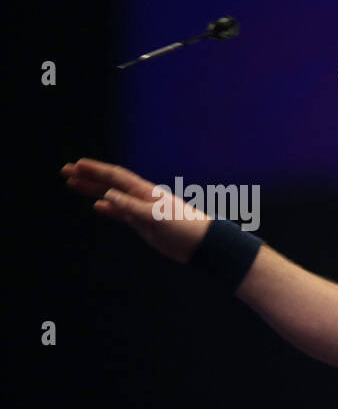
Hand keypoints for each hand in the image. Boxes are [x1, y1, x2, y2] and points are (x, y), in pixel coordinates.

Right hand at [62, 158, 212, 263]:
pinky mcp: (144, 223)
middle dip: (87, 176)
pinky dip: (108, 208)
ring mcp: (140, 209)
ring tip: (73, 184)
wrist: (201, 243)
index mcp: (144, 191)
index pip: (115, 176)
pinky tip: (97, 206)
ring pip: (111, 196)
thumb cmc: (182, 227)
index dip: (95, 170)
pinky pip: (121, 213)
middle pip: (109, 183)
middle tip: (65, 171)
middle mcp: (140, 197)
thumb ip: (131, 206)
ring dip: (93, 190)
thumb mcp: (155, 216)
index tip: (75, 165)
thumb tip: (107, 195)